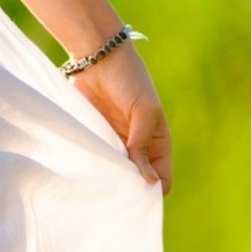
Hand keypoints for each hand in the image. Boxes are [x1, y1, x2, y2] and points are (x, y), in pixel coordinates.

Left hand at [68, 42, 171, 194]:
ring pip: (118, 172)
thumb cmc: (129, 79)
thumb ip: (142, 145)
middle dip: (130, 188)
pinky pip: (99, 159)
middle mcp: (139, 146)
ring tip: (100, 184)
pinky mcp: (97, 136)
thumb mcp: (143, 111)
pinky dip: (96, 166)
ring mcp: (117, 142)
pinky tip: (88, 170)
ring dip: (111, 178)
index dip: (153, 189)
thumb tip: (147, 180)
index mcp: (158, 141)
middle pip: (138, 179)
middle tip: (114, 193)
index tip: (136, 195)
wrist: (97, 56)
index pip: (162, 178)